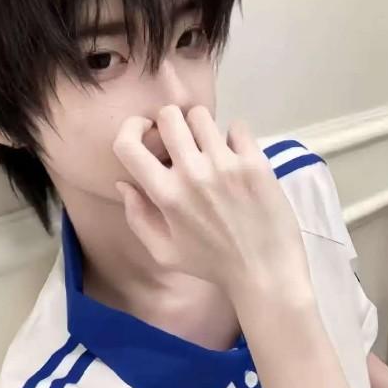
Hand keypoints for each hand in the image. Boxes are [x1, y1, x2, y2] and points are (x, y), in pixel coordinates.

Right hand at [113, 105, 312, 307]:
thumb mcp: (164, 252)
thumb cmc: (211, 264)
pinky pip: (237, 127)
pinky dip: (234, 138)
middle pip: (169, 116)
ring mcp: (226, 165)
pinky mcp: (255, 163)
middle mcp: (192, 173)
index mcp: (166, 194)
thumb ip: (138, 217)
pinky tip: (237, 158)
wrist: (264, 272)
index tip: (146, 133)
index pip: (127, 144)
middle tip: (182, 142)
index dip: (131, 129)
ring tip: (210, 149)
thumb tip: (123, 183)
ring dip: (201, 129)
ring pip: (202, 116)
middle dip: (170, 124)